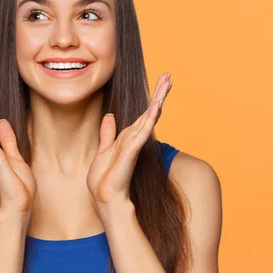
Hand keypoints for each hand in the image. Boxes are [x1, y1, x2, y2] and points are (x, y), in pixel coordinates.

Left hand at [86, 72, 172, 205]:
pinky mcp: (132, 150)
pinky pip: (142, 130)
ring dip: (158, 99)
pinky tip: (157, 106)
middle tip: (169, 76)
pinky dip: (150, 118)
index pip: (142, 114)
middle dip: (159, 93)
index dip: (151, 98)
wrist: (105, 196)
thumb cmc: (104, 178)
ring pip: (149, 117)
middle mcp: (134, 138)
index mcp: (128, 137)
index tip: (160, 82)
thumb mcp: (104, 149)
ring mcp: (135, 144)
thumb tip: (110, 116)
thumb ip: (108, 133)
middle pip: (149, 111)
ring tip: (167, 84)